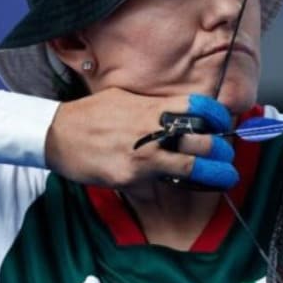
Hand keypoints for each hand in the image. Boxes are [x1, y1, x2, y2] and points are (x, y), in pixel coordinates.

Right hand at [45, 89, 237, 188]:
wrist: (56, 134)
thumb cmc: (91, 115)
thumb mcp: (125, 98)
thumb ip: (153, 106)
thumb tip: (180, 113)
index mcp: (150, 107)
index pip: (197, 107)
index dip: (217, 116)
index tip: (223, 123)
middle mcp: (150, 130)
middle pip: (201, 140)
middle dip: (221, 149)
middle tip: (226, 155)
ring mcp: (141, 156)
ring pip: (190, 167)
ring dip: (213, 173)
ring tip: (225, 176)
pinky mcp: (129, 177)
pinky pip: (160, 183)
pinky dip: (172, 184)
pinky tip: (180, 184)